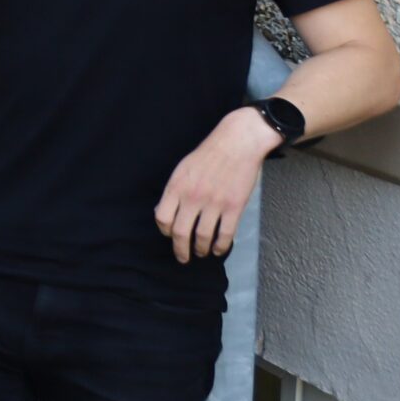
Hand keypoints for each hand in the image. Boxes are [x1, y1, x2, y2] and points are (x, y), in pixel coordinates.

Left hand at [155, 108, 276, 262]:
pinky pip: (225, 234)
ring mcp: (214, 203)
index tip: (170, 235)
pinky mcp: (234, 207)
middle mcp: (193, 197)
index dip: (165, 231)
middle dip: (180, 250)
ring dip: (201, 249)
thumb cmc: (208, 154)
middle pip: (181, 233)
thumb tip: (166, 210)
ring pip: (203, 237)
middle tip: (183, 257)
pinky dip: (221, 246)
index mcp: (176, 186)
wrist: (237, 143)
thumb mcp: (182, 169)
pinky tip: (219, 250)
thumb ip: (174, 190)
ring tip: (202, 253)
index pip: (162, 218)